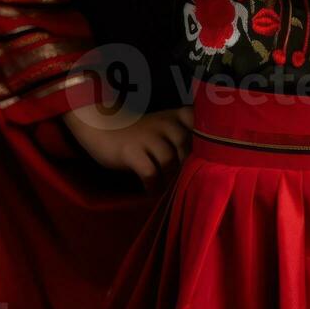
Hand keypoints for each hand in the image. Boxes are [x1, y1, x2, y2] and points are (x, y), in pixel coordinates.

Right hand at [62, 103, 193, 193]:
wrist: (102, 127)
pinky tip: (151, 192)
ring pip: (168, 160)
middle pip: (185, 144)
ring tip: (168, 191)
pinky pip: (149, 172)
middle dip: (187, 166)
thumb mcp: (162, 127)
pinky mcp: (131, 151)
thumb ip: (181, 138)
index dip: (204, 137)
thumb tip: (202, 163)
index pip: (197, 120)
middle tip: (185, 183)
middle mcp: (163, 123)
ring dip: (170, 179)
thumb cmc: (139, 133)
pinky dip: (153, 185)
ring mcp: (146, 136)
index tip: (206, 155)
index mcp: (174, 116)